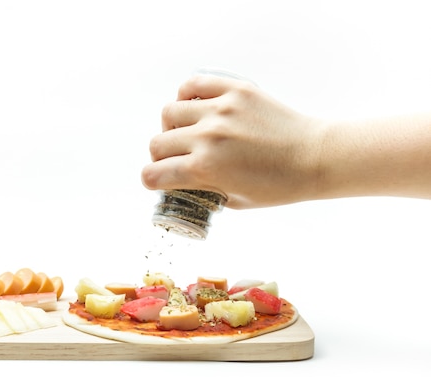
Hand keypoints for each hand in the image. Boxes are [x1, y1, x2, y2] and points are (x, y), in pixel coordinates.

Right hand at [141, 74, 326, 208]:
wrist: (315, 157)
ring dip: (171, 127)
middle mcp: (207, 137)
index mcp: (205, 169)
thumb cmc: (279, 186)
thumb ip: (203, 189)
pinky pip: (193, 84)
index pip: (153, 174)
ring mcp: (220, 110)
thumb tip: (184, 180)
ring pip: (169, 112)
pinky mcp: (235, 91)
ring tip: (185, 131)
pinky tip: (195, 107)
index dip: (152, 181)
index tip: (158, 180)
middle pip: (157, 144)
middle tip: (175, 159)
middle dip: (160, 156)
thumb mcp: (235, 201)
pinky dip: (187, 96)